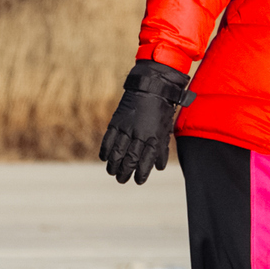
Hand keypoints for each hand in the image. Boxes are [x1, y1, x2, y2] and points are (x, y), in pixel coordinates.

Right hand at [99, 60, 193, 183]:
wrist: (151, 87)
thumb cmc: (161, 110)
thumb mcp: (165, 129)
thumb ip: (161, 148)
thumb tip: (158, 167)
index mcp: (154, 137)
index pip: (146, 160)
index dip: (142, 172)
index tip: (138, 181)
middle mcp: (140, 134)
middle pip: (130, 158)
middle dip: (125, 171)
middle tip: (122, 180)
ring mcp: (127, 127)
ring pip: (118, 151)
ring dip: (114, 164)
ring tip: (112, 172)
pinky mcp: (117, 121)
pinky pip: (109, 138)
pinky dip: (106, 149)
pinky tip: (104, 158)